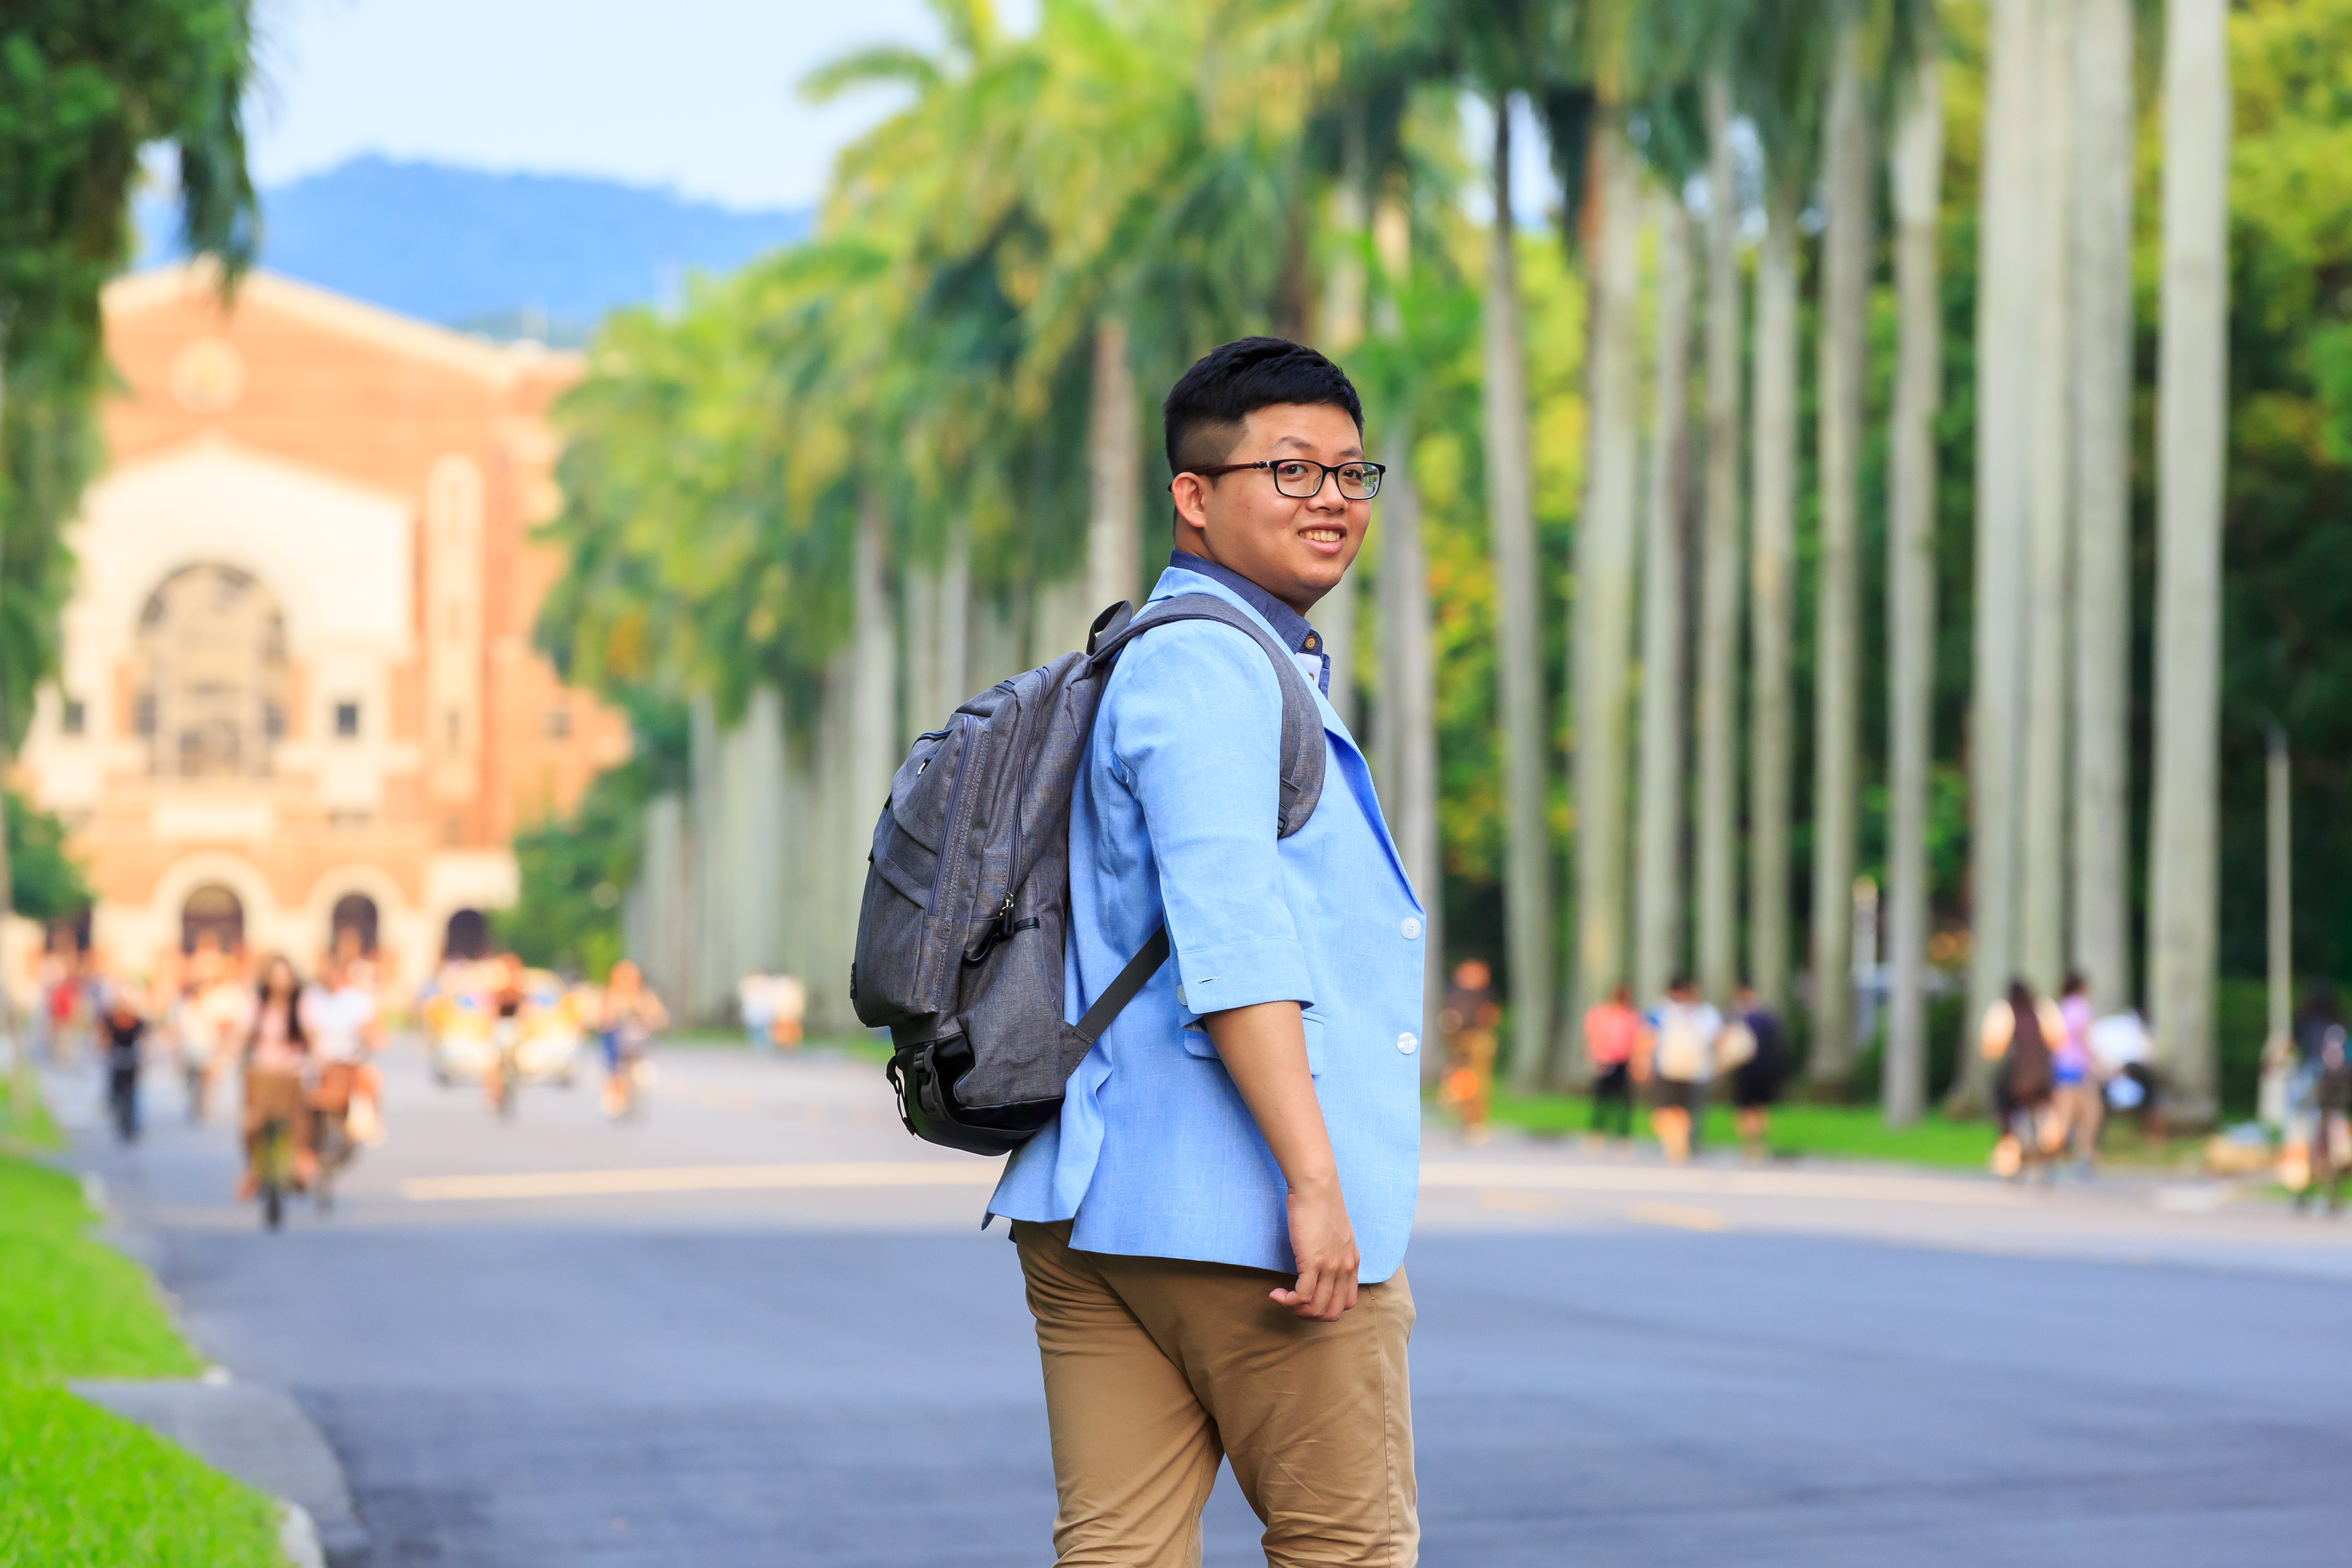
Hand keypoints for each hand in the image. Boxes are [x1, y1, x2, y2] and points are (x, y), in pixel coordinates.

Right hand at [1271, 1173, 1358, 1320]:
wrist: (1316, 1188)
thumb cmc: (1321, 1205)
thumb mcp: (1337, 1234)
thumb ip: (1335, 1252)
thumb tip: (1322, 1265)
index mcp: (1352, 1263)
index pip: (1346, 1303)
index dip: (1325, 1309)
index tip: (1308, 1300)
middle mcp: (1344, 1268)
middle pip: (1332, 1312)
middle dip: (1310, 1316)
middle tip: (1293, 1305)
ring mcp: (1330, 1267)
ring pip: (1316, 1309)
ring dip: (1296, 1310)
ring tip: (1282, 1298)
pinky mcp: (1312, 1262)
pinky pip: (1302, 1296)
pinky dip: (1287, 1301)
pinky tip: (1277, 1294)